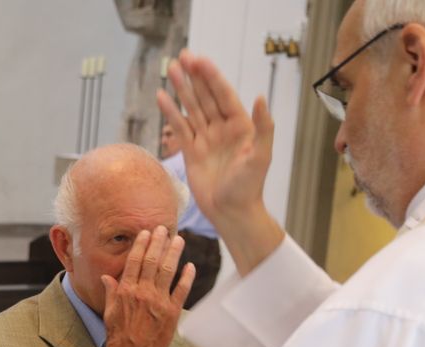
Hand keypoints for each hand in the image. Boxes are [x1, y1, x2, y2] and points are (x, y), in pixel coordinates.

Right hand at [101, 226, 192, 346]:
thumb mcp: (109, 313)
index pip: (134, 261)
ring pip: (168, 271)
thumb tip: (107, 277)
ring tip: (178, 239)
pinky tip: (190, 266)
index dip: (141, 245)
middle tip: (163, 229)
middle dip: (158, 242)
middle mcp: (142, 293)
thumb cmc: (118, 337)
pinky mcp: (172, 313)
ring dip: (174, 253)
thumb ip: (111, 293)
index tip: (146, 233)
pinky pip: (181, 290)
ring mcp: (158, 302)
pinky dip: (187, 277)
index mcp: (126, 291)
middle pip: (152, 261)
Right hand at [157, 50, 284, 274]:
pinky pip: (180, 128)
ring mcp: (206, 139)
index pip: (223, 94)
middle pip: (205, 96)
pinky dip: (171, 113)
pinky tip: (161, 97)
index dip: (211, 76)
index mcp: (241, 125)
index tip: (199, 61)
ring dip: (181, 90)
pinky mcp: (192, 152)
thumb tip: (260, 98)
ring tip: (169, 70)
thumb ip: (263, 127)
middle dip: (194, 77)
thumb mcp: (261, 156)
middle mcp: (222, 128)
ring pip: (191, 109)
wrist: (232, 213)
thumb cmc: (249, 187)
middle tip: (181, 57)